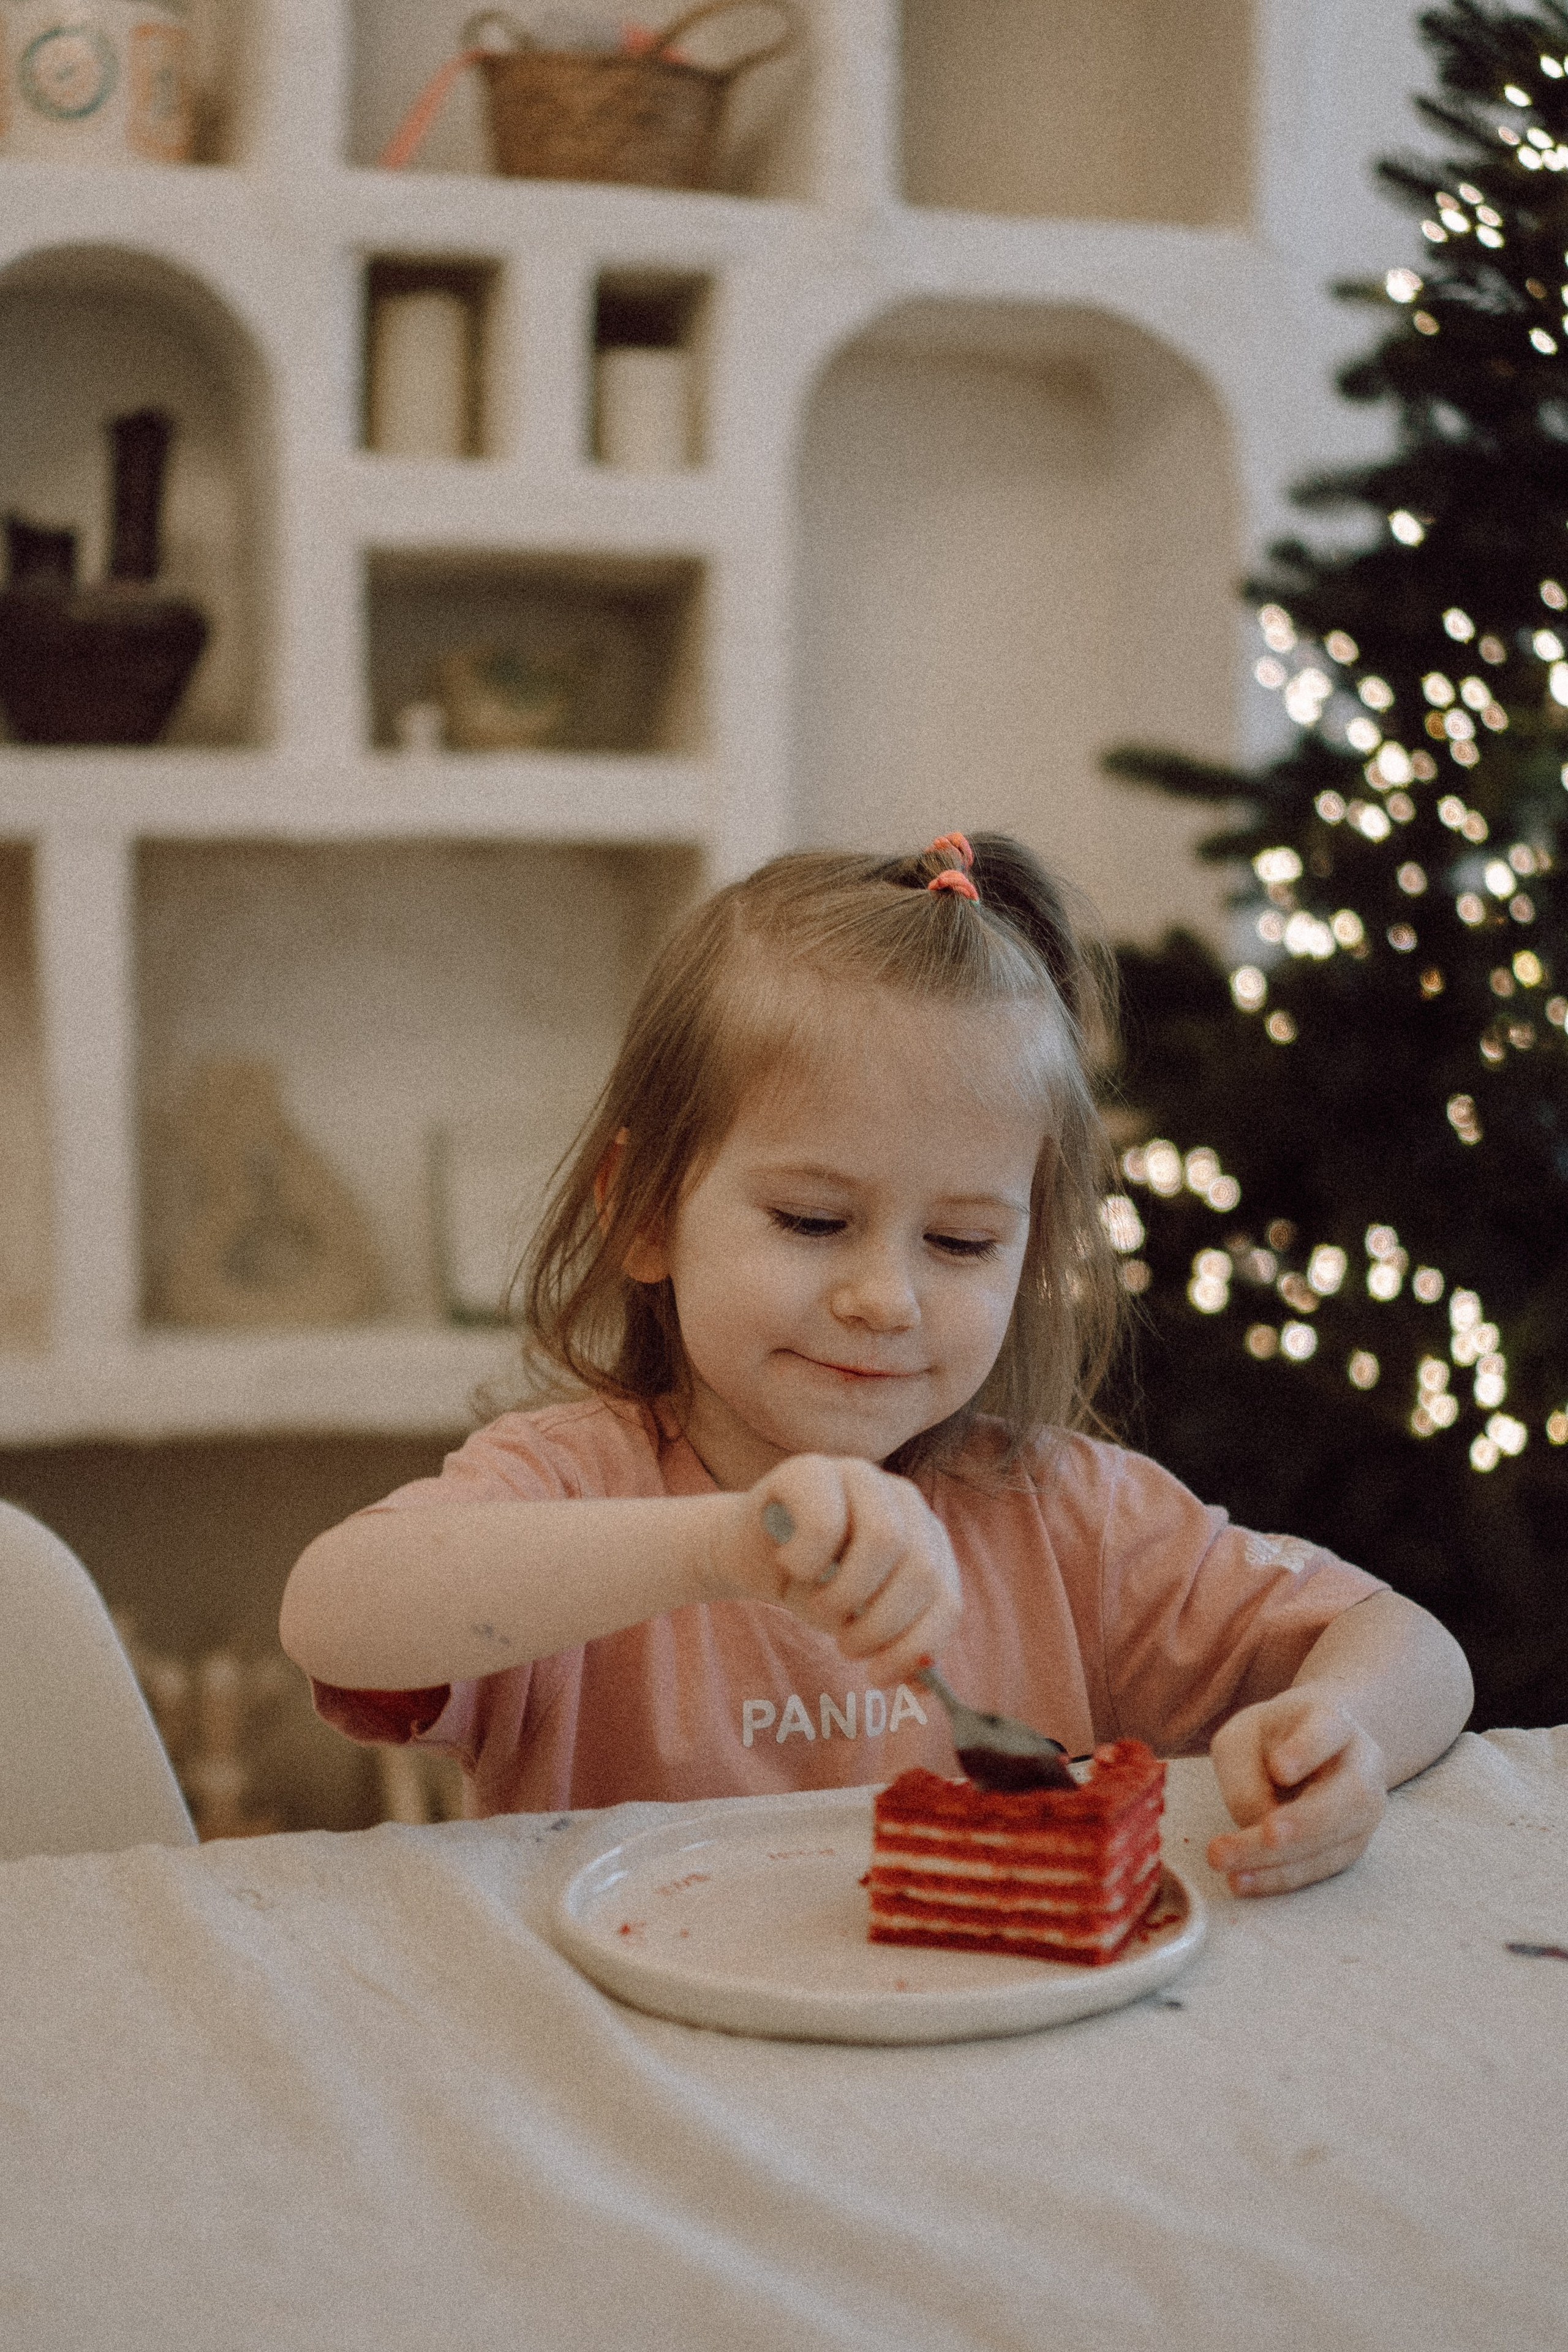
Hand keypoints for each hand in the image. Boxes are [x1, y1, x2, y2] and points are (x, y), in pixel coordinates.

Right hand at [716, 1454, 961, 1682]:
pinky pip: (826, 1523)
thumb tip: (926, 1683)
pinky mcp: (811, 1469)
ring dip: (844, 1596)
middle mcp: (903, 1498)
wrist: (751, 1556)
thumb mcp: (862, 1623)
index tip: (877, 1676)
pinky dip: (806, 1562)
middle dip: (879, 1626)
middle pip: (920, 1571)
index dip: (915, 1647)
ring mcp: (859, 1475)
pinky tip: (792, 1565)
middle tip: (844, 1645)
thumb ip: (897, 1647)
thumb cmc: (816, 1588)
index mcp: (928, 1537)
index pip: (946, 1599)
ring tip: (819, 1608)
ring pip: (884, 1540)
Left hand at [1206, 1686, 1386, 1896]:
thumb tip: (1254, 1823)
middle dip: (1305, 1822)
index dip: (1307, 1750)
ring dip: (1282, 1861)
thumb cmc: (1268, 1740)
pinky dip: (1280, 1878)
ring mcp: (1365, 1810)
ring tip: (1230, 1869)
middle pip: (1349, 1795)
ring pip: (1337, 1840)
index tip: (1279, 1768)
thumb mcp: (1241, 1738)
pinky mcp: (1351, 1845)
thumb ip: (1243, 1774)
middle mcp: (1362, 1765)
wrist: (1308, 1749)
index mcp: (1334, 1721)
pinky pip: (1321, 1867)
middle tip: (1263, 1836)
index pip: (1329, 1729)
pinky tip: (1242, 1881)